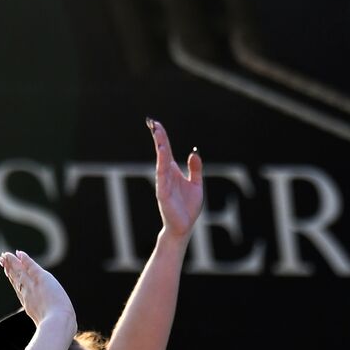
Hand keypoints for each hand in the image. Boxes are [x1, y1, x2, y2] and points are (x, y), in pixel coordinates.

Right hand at [0, 251, 75, 334]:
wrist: (57, 325)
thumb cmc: (57, 330)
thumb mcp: (50, 328)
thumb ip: (48, 327)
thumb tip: (54, 333)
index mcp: (30, 305)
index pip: (20, 289)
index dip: (13, 280)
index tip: (8, 273)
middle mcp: (29, 294)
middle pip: (16, 279)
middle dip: (9, 269)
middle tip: (1, 259)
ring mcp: (33, 287)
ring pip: (20, 271)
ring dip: (12, 262)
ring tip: (4, 255)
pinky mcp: (42, 279)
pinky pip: (31, 266)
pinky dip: (25, 260)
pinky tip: (19, 253)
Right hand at [148, 118, 202, 238]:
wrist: (184, 226)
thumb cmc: (188, 207)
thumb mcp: (196, 184)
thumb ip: (195, 169)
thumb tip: (193, 153)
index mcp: (173, 171)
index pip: (166, 150)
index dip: (162, 137)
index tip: (156, 124)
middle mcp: (166, 175)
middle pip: (162, 152)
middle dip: (158, 137)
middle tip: (153, 122)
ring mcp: (163, 183)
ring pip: (161, 161)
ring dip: (159, 146)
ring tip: (157, 133)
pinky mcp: (163, 193)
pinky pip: (162, 176)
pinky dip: (161, 164)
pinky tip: (162, 153)